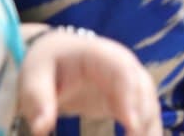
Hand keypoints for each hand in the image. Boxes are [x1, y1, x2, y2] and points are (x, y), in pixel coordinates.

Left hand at [17, 26, 160, 135]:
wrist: (58, 55)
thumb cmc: (46, 65)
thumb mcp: (33, 79)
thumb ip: (39, 101)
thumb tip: (41, 129)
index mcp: (100, 54)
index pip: (122, 71)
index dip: (129, 96)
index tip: (131, 123)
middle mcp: (123, 65)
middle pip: (142, 88)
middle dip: (144, 115)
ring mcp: (129, 81)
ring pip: (148, 102)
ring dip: (150, 126)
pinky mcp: (128, 98)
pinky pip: (143, 114)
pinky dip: (146, 130)